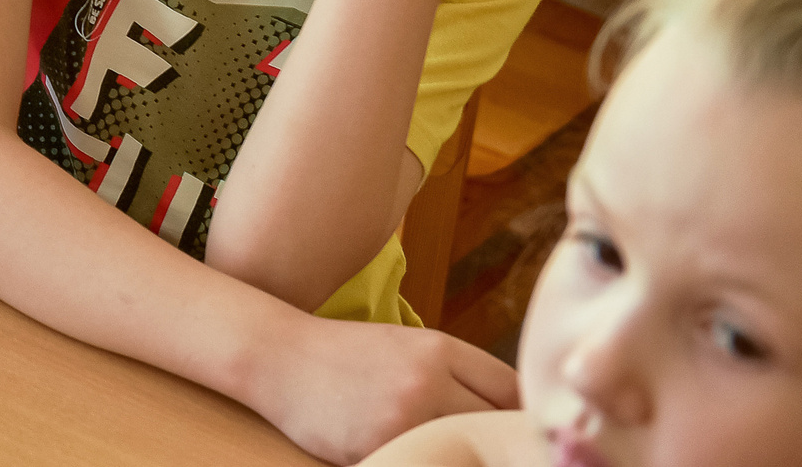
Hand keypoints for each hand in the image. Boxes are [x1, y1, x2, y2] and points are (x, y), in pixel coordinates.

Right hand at [251, 313, 517, 465]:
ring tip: (457, 452)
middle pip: (495, 424)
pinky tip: (424, 455)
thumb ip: (454, 372)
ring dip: (465, 455)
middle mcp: (427, 381)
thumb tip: (508, 411)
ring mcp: (402, 417)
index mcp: (438, 349)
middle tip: (501, 451)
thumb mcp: (404, 345)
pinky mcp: (378, 446)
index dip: (523, 414)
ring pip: (464, 449)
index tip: (523, 431)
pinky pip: (425, 460)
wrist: (278, 356)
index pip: (511, 390)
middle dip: (500, 441)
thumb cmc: (344, 352)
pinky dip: (429, 460)